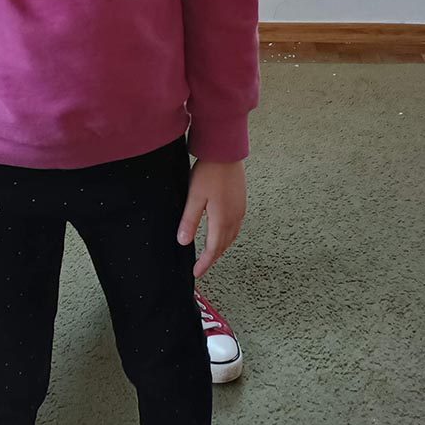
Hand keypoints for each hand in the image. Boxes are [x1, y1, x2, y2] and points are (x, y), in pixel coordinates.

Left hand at [177, 160, 246, 278]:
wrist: (226, 151)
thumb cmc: (209, 172)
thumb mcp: (194, 197)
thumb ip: (189, 221)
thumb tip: (184, 242)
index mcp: (222, 220)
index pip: (213, 249)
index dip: (205, 263)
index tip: (197, 273)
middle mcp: (234, 218)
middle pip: (224, 245)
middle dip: (213, 257)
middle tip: (202, 266)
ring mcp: (240, 209)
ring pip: (232, 237)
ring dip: (221, 247)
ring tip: (211, 253)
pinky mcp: (241, 201)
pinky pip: (236, 226)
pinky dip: (228, 235)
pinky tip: (222, 232)